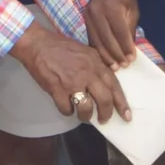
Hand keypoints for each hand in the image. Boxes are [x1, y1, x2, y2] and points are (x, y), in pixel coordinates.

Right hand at [11, 22, 128, 123]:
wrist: (38, 44)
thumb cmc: (61, 48)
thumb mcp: (85, 52)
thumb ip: (97, 67)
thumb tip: (105, 85)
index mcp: (96, 63)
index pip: (114, 85)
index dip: (121, 103)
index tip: (126, 116)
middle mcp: (87, 73)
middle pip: (104, 100)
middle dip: (106, 114)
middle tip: (104, 120)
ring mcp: (72, 82)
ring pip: (86, 108)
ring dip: (86, 116)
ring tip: (83, 116)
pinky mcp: (57, 90)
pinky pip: (67, 109)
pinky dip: (67, 111)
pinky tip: (66, 107)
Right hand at [83, 0, 140, 67]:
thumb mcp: (133, 10)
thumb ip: (130, 29)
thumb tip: (129, 50)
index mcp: (111, 6)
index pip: (119, 31)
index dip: (125, 47)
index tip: (132, 59)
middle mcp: (97, 11)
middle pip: (106, 38)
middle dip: (115, 54)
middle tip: (123, 66)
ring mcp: (88, 15)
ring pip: (96, 40)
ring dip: (106, 56)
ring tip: (114, 67)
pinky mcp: (84, 19)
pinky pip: (91, 38)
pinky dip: (98, 50)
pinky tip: (104, 59)